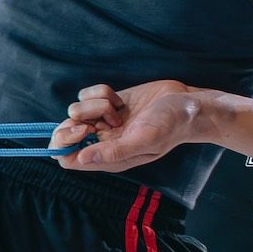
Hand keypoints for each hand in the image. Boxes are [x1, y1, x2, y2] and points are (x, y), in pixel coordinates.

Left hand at [51, 80, 205, 172]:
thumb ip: (113, 152)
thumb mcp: (145, 140)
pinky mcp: (108, 102)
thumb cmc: (171, 126)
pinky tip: (120, 99)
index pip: (67, 159)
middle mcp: (101, 141)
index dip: (65, 145)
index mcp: (107, 157)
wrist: (188, 104)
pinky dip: (100, 92)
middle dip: (75, 122)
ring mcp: (103, 121)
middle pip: (64, 133)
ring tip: (119, 110)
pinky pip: (86, 95)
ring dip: (94, 105)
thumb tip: (81, 158)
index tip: (83, 130)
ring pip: (76, 110)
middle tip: (99, 118)